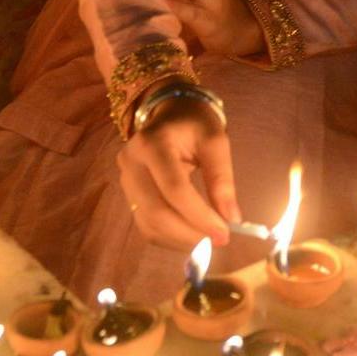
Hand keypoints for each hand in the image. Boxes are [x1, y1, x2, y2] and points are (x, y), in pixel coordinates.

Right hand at [119, 96, 240, 247]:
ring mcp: (125, 181)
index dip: (199, 215)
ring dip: (180, 239)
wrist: (169, 114)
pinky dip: (170, 237)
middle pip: (156, 211)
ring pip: (149, 223)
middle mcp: (131, 163)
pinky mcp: (128, 195)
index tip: (225, 233)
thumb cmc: (195, 124)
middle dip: (189, 233)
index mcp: (152, 144)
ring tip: (209, 239)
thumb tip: (231, 219)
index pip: (174, 188)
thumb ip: (222, 178)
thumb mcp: (215, 141)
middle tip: (219, 241)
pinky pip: (146, 225)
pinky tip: (191, 235)